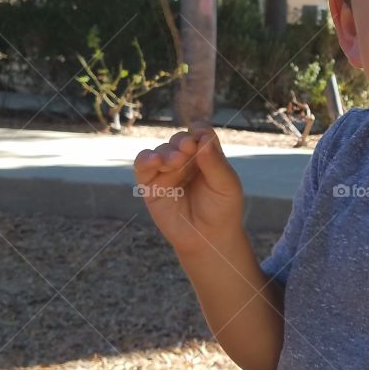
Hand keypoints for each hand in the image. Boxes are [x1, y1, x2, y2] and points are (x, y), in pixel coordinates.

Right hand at [133, 123, 244, 257]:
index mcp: (206, 155)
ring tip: (175, 161)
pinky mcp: (150, 185)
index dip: (198, 131)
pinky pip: (142, 166)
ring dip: (167, 152)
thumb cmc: (222, 209)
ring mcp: (167, 171)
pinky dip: (145, 159)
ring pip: (161, 151)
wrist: (208, 238)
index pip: (200, 134)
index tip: (199, 134)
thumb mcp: (226, 185)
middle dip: (182, 143)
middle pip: (179, 140)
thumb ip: (215, 162)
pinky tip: (152, 160)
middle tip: (187, 149)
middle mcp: (186, 160)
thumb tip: (202, 138)